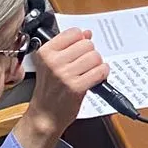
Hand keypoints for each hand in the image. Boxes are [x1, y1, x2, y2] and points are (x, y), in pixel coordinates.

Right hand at [16, 28, 105, 147]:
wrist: (44, 115)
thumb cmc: (49, 89)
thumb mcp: (51, 64)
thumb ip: (68, 46)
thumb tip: (87, 33)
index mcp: (45, 52)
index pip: (73, 32)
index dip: (81, 40)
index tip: (79, 49)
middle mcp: (53, 62)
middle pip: (87, 44)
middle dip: (90, 53)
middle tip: (85, 64)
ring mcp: (64, 75)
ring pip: (95, 56)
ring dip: (97, 64)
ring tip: (89, 71)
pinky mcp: (76, 87)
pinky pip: (100, 71)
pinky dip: (102, 73)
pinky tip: (96, 77)